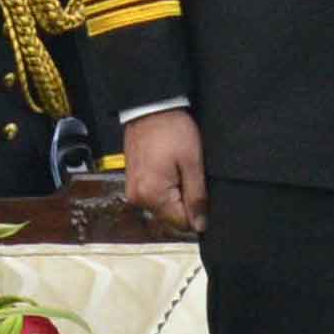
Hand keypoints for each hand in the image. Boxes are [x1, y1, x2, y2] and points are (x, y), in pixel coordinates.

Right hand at [116, 109, 210, 234]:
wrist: (150, 108)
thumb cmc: (171, 130)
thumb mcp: (192, 163)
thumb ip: (197, 197)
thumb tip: (200, 225)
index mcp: (152, 195)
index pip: (181, 223)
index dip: (197, 210)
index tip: (200, 189)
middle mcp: (138, 197)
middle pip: (171, 216)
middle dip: (185, 200)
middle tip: (188, 173)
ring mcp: (134, 190)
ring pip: (163, 205)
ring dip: (175, 192)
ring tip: (177, 167)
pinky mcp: (133, 181)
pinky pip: (154, 194)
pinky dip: (165, 186)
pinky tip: (169, 166)